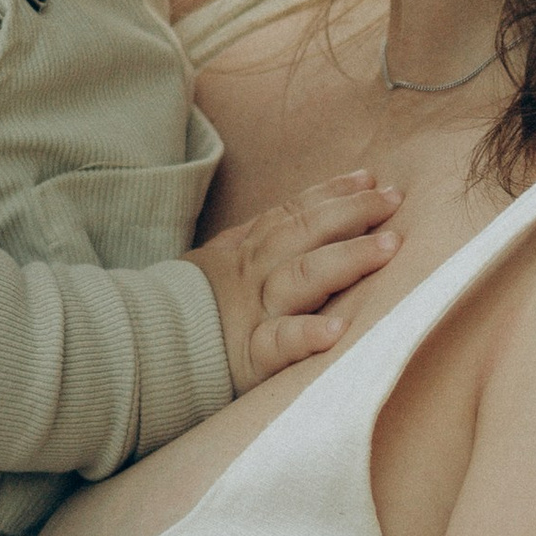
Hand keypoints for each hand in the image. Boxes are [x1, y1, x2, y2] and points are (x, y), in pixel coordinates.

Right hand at [182, 172, 398, 388]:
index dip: (331, 192)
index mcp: (245, 254)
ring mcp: (253, 314)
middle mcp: (253, 276)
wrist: (142, 353)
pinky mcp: (248, 358)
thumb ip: (254, 240)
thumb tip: (308, 206)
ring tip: (388, 248)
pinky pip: (278, 344)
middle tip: (392, 200)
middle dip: (350, 213)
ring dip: (347, 260)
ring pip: (301, 277)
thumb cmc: (188, 313)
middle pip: (304, 234)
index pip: (292, 214)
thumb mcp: (215, 266)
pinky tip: (336, 331)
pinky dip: (306, 335)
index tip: (369, 177)